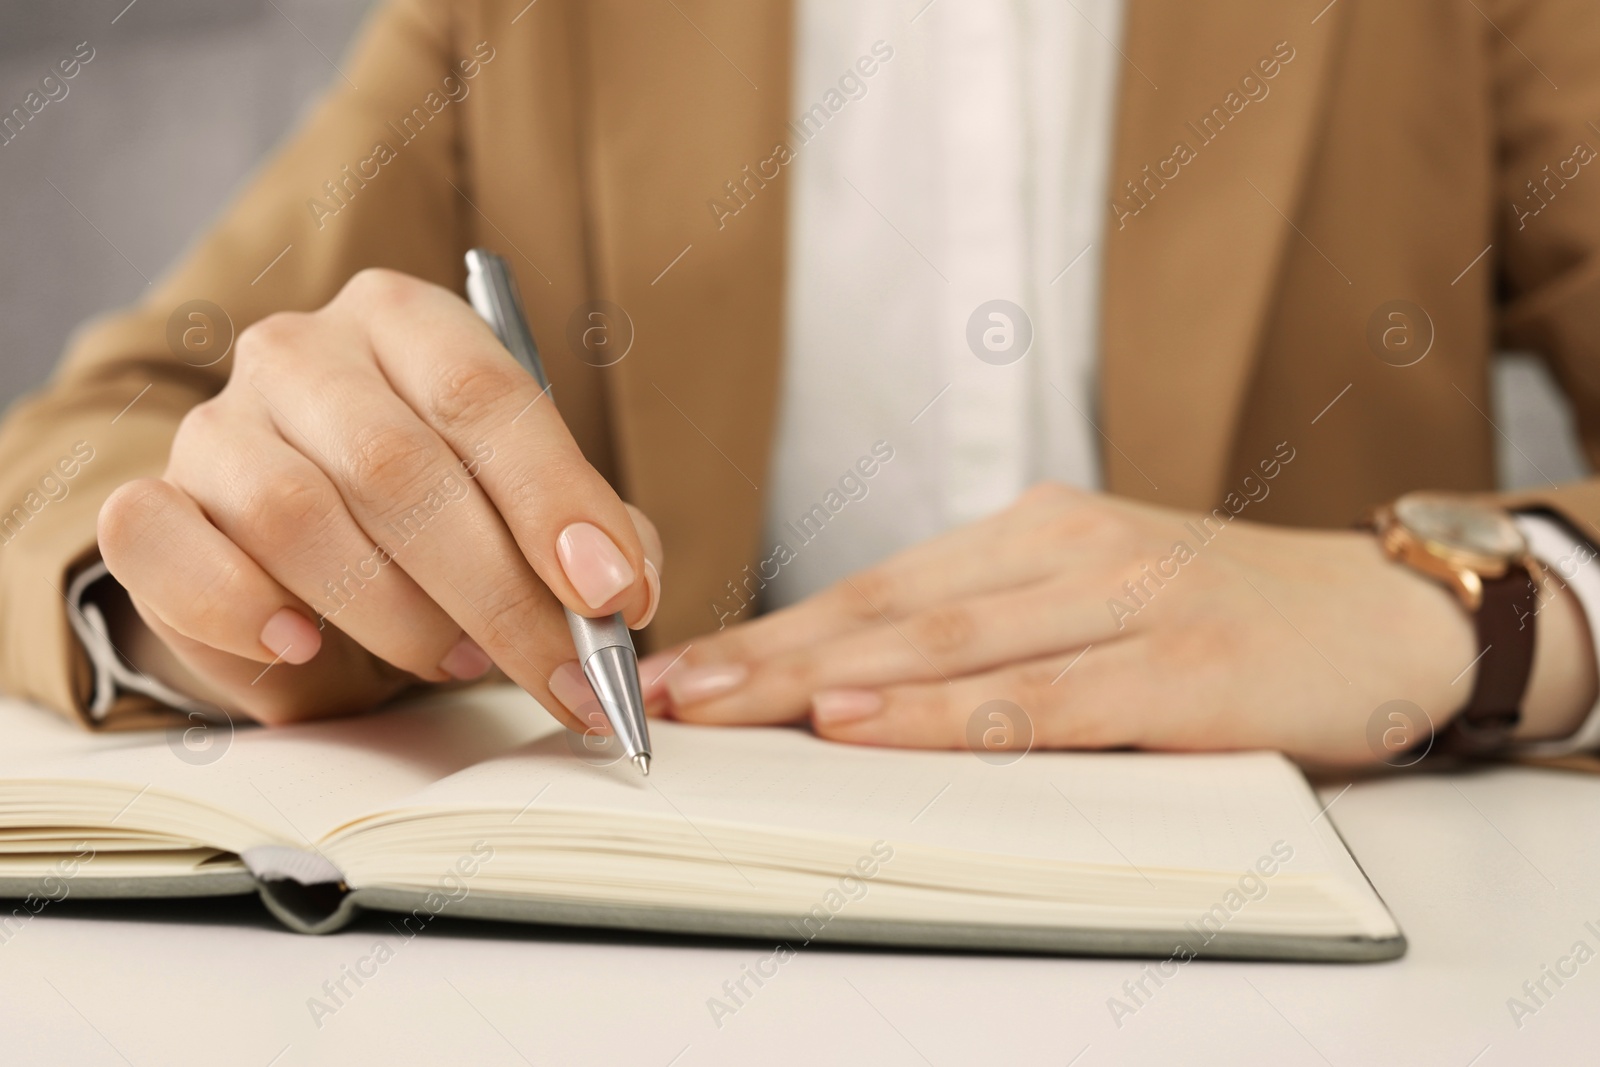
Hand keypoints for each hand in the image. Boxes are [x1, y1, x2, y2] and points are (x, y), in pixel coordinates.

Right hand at [96, 269, 661, 726]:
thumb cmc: (440, 516)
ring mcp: (216, 425)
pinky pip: (163, 544)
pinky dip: (239, 606)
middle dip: (497, 590)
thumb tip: (622, 596)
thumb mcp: (529, 507)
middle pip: (397, 465)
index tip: (611, 594)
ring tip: (455, 656)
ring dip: (395, 613)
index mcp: (409, 322)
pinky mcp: (152, 504)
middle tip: (561, 671)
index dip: (555, 500)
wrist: (307, 550)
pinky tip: (301, 643)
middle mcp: (303, 353)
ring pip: (297, 515)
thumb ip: (590, 537)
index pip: (485, 395)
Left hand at [624, 484, 1593, 764]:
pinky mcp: (1176, 667)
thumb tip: (869, 683)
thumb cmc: (1232, 617)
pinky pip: (1034, 699)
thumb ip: (1000, 632)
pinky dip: (937, 713)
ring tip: (725, 705)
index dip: (776, 627)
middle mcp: (1067, 550)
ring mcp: (1121, 601)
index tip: (689, 664)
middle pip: (888, 610)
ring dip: (819, 678)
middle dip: (766, 654)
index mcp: (1039, 532)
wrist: (1390, 615)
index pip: (880, 586)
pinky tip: (863, 720)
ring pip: (942, 645)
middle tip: (668, 688)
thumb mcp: (1104, 599)